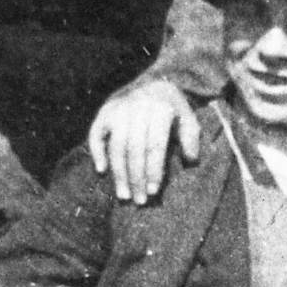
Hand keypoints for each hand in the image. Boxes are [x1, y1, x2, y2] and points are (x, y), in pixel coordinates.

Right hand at [87, 78, 201, 203]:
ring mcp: (119, 109)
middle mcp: (137, 107)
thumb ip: (191, 138)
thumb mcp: (189, 119)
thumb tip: (190, 159)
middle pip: (134, 149)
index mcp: (160, 108)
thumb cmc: (173, 111)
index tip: (153, 192)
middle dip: (136, 177)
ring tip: (124, 195)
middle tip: (139, 201)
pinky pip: (96, 134)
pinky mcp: (105, 112)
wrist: (154, 85)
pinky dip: (97, 152)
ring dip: (119, 173)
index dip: (153, 170)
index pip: (154, 145)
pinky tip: (101, 171)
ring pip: (116, 146)